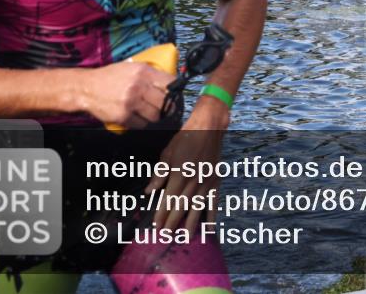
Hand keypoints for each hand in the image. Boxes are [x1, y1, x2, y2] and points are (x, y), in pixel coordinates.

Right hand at [82, 61, 170, 128]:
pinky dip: (142, 123)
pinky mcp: (123, 116)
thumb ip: (149, 73)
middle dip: (166, 107)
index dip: (176, 91)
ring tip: (150, 113)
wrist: (86, 88)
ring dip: (155, 117)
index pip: (170, 83)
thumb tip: (170, 82)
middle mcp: (138, 86)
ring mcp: (131, 102)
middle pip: (165, 102)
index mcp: (143, 72)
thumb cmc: (109, 77)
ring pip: (155, 115)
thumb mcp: (131, 67)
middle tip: (165, 108)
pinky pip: (142, 124)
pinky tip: (138, 118)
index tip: (176, 96)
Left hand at [146, 97, 229, 231]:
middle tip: (166, 236)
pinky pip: (214, 202)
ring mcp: (206, 182)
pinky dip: (211, 216)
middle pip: (181, 206)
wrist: (209, 128)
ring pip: (197, 207)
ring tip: (184, 238)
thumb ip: (159, 173)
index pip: (168, 199)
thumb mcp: (167, 153)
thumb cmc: (186, 138)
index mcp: (178, 173)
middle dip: (172, 222)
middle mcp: (193, 180)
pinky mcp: (216, 181)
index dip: (161, 214)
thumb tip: (149, 191)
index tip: (156, 227)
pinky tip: (209, 229)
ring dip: (190, 224)